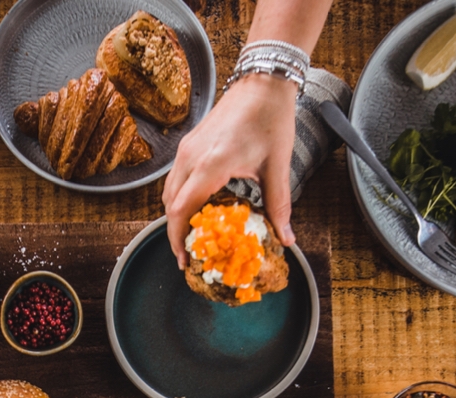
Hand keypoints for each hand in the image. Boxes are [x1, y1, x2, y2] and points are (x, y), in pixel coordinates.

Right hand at [163, 75, 298, 266]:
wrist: (263, 81)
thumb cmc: (270, 118)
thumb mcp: (277, 166)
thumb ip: (278, 205)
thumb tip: (286, 237)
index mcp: (211, 164)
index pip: (181, 210)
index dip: (178, 238)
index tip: (184, 258)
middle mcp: (192, 156)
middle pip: (170, 204)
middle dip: (176, 232)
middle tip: (190, 253)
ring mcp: (187, 148)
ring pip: (169, 191)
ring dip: (176, 214)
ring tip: (193, 234)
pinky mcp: (189, 143)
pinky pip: (175, 178)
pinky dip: (180, 197)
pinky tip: (197, 207)